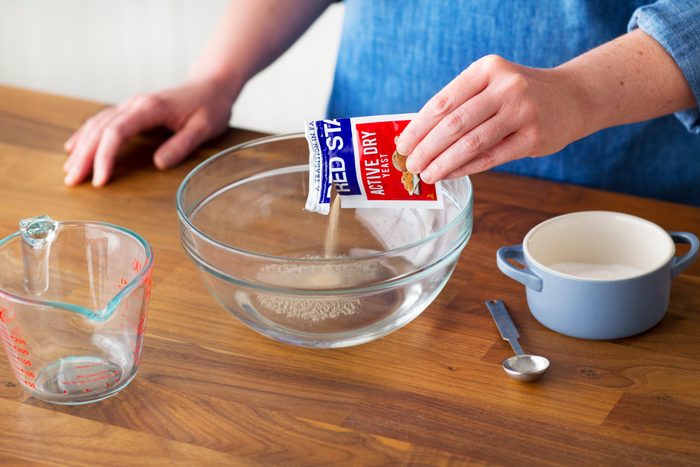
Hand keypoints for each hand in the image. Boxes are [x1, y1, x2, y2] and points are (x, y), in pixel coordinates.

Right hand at [63, 78, 236, 185]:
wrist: (211, 86)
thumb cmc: (210, 106)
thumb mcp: (204, 128)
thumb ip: (182, 144)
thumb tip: (158, 163)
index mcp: (150, 108)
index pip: (117, 132)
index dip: (105, 156)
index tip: (99, 180)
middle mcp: (135, 104)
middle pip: (100, 129)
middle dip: (85, 156)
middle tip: (72, 181)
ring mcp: (131, 105)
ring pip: (97, 125)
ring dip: (82, 147)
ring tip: (70, 171)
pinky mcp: (132, 110)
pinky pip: (103, 121)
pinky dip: (87, 135)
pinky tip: (75, 147)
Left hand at [395, 55, 587, 182]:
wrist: (571, 97)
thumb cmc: (519, 95)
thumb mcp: (491, 85)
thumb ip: (460, 105)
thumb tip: (419, 137)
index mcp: (486, 69)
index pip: (443, 101)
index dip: (418, 127)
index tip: (402, 145)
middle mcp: (505, 86)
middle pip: (454, 124)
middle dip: (427, 148)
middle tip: (411, 165)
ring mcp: (522, 111)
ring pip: (471, 143)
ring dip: (444, 163)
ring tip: (427, 175)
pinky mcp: (533, 137)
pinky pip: (491, 157)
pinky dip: (466, 168)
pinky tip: (450, 174)